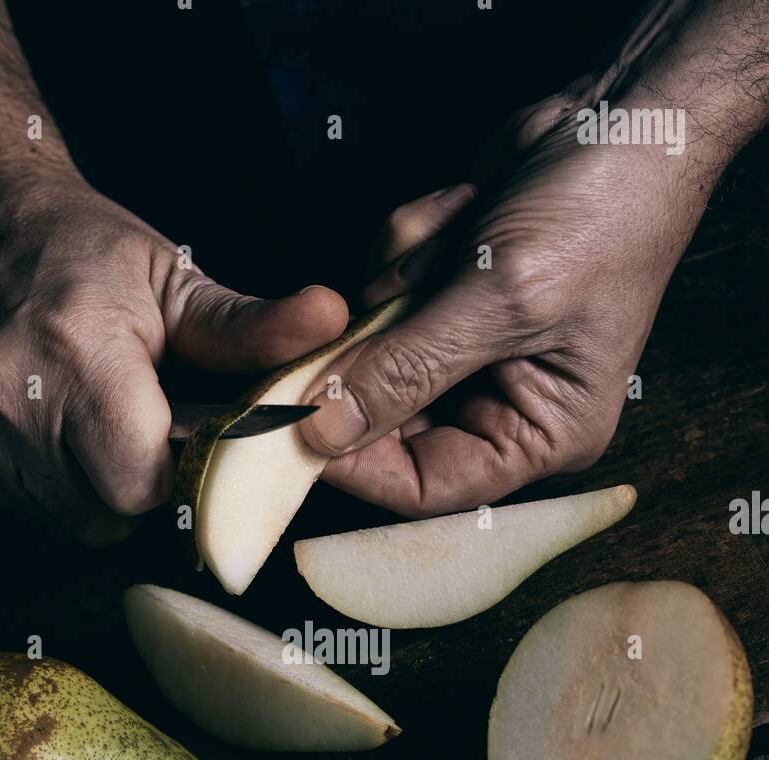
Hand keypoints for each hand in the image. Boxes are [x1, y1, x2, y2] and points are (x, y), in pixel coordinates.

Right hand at [0, 168, 347, 542]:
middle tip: (147, 431)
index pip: (146, 482)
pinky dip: (54, 485)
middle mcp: (9, 396)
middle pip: (107, 512)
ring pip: (67, 519)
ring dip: (97, 491)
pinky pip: (26, 505)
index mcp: (77, 354)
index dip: (181, 476)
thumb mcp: (172, 278)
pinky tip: (57, 430)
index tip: (190, 442)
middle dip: (142, 487)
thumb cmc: (80, 250)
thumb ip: (248, 326)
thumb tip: (330, 323)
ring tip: (99, 424)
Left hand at [299, 93, 710, 515]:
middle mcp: (501, 403)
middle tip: (338, 320)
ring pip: (375, 347)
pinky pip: (384, 289)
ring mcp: (467, 348)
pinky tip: (462, 210)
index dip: (356, 462)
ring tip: (457, 237)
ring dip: (399, 284)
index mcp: (539, 434)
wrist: (626, 113)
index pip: (427, 485)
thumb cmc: (601, 217)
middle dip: (370, 356)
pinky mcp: (443, 296)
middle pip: (387, 421)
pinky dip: (409, 245)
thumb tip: (323, 429)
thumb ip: (407, 368)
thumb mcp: (504, 299)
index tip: (295, 423)